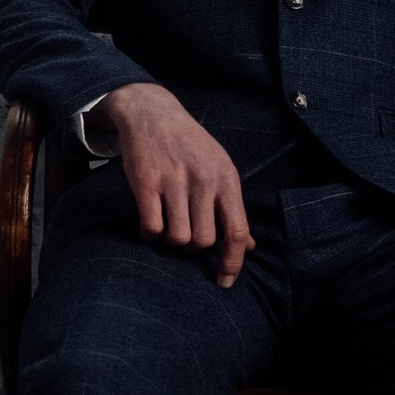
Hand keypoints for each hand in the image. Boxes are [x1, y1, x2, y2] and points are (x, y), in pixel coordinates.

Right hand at [94, 83, 252, 287]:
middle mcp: (203, 180)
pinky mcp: (146, 182)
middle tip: (185, 231)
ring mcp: (174, 181)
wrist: (152, 113)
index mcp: (226, 178)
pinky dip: (150, 234)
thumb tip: (248, 246)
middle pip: (203, 240)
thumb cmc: (190, 146)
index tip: (225, 281)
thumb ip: (232, 208)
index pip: (237, 231)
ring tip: (167, 224)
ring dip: (171, 241)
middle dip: (193, 246)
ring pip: (178, 238)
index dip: (232, 262)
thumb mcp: (219, 169)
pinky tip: (151, 221)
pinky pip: (152, 228)